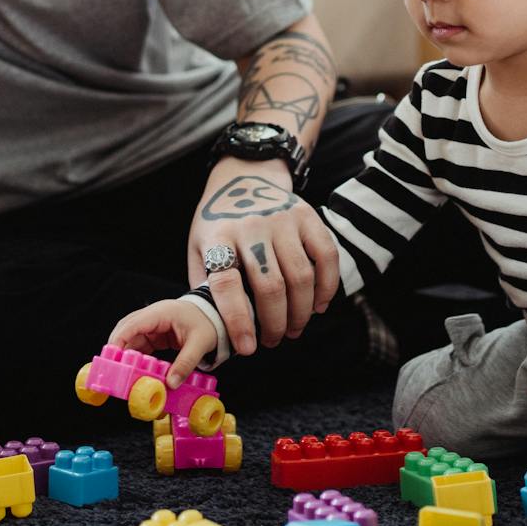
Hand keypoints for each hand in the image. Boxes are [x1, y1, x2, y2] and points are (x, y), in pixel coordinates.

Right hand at [109, 300, 220, 385]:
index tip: (112, 355)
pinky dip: (136, 358)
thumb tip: (171, 383)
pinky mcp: (155, 335)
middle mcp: (153, 316)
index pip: (133, 323)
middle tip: (113, 368)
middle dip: (118, 348)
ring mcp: (152, 325)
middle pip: (126, 330)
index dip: (120, 338)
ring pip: (131, 339)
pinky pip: (140, 346)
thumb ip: (185, 363)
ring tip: (123, 373)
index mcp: (162, 312)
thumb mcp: (200, 343)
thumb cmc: (207, 322)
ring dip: (127, 355)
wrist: (215, 315)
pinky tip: (136, 370)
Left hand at [187, 159, 338, 354]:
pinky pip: (326, 256)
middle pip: (270, 286)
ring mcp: (282, 218)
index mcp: (219, 236)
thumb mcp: (199, 248)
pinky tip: (319, 306)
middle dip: (274, 324)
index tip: (247, 349)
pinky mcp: (307, 215)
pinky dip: (327, 287)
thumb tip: (213, 330)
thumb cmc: (218, 223)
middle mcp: (252, 226)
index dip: (238, 321)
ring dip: (300, 312)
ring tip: (293, 329)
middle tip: (273, 341)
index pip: (228, 284)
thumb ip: (205, 285)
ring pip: (300, 276)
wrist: (243, 176)